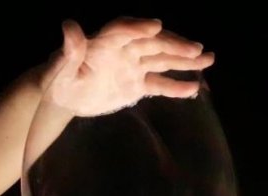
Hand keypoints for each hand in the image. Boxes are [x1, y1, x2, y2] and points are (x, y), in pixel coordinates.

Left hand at [42, 18, 214, 116]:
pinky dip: (175, 87)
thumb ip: (67, 52)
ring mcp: (133, 67)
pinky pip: (159, 84)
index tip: (156, 26)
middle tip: (197, 49)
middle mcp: (123, 51)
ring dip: (184, 61)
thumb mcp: (59, 70)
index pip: (123, 30)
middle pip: (152, 44)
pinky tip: (193, 88)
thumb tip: (69, 28)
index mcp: (103, 43)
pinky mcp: (137, 84)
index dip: (138, 27)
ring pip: (162, 60)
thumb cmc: (59, 81)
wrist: (66, 97)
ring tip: (208, 59)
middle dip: (174, 46)